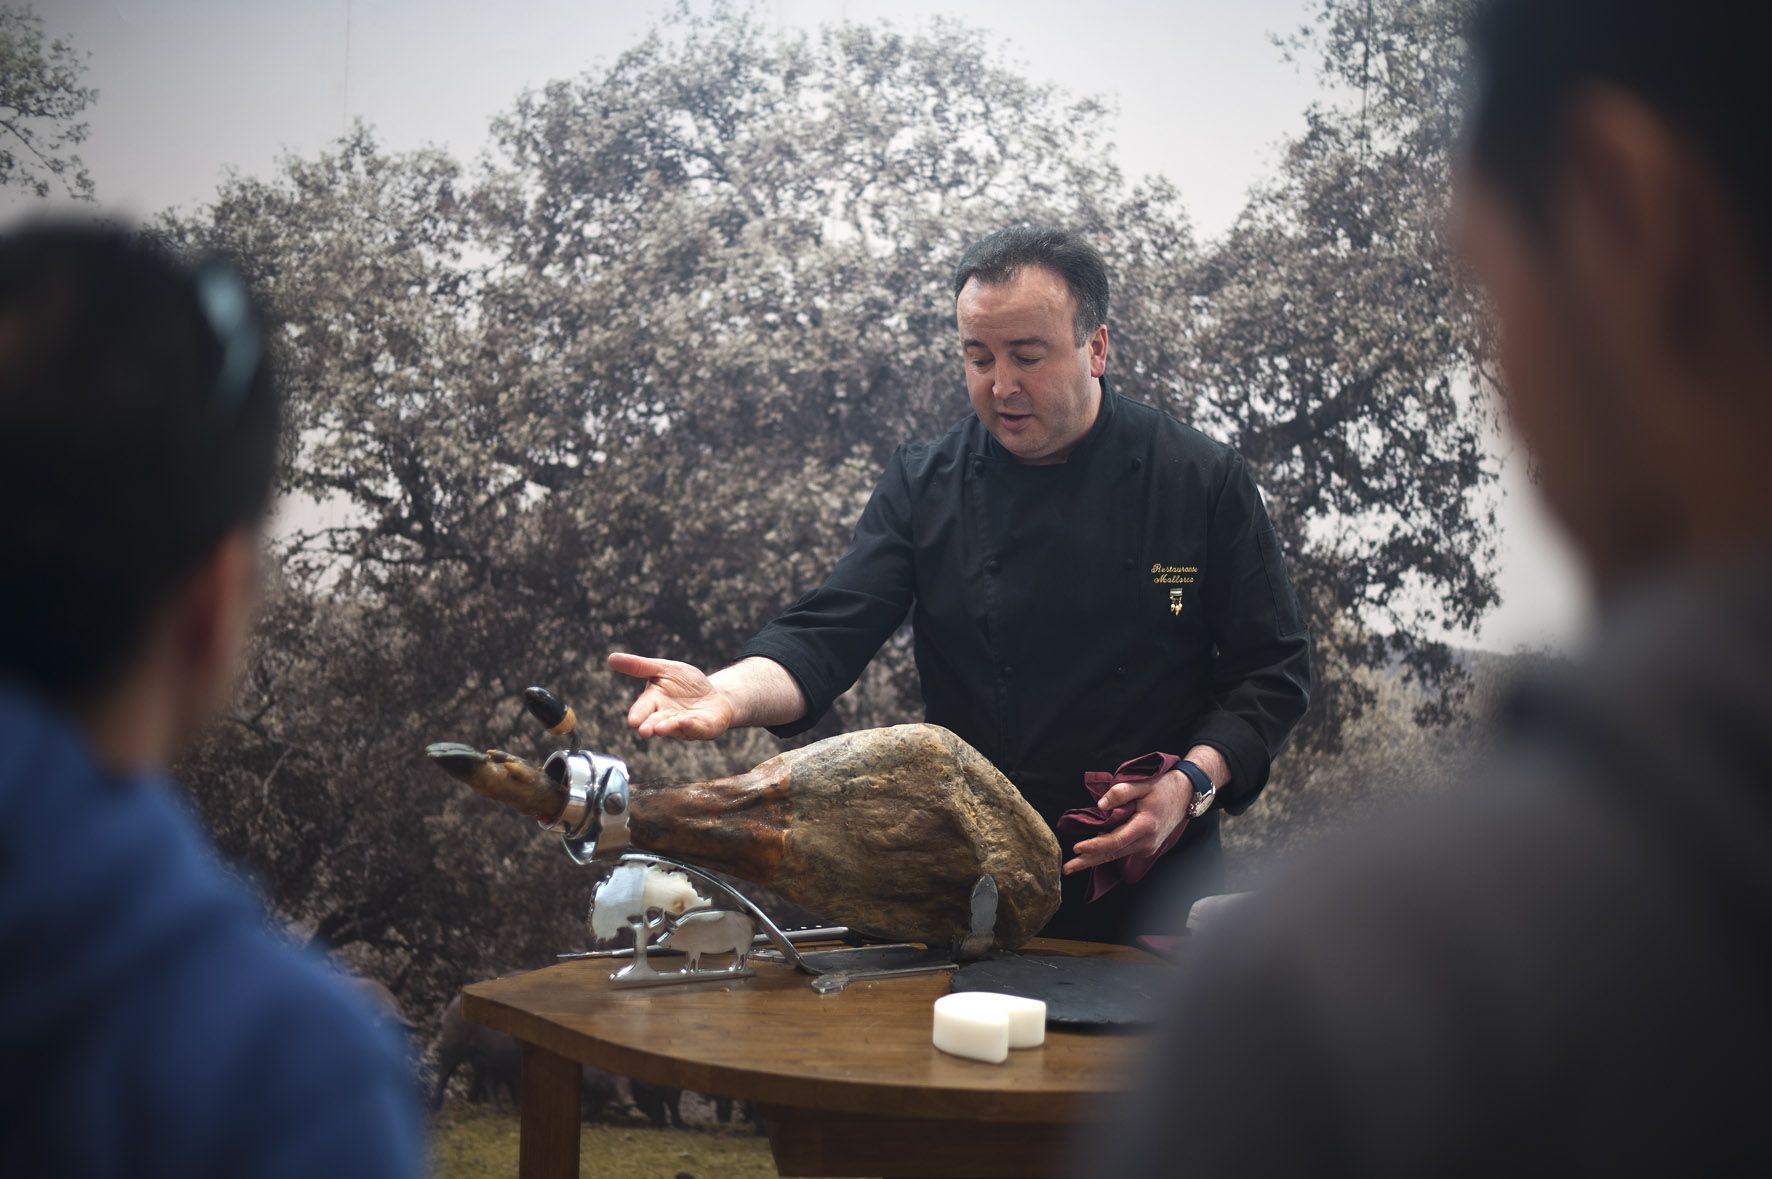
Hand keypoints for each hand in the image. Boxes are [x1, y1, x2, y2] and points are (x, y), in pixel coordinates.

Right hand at [608, 652, 736, 739]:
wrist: (714, 694)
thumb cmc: (686, 683)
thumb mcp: (664, 669)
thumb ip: (639, 666)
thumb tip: (610, 658)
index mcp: (654, 701)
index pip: (643, 709)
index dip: (638, 714)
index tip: (632, 721)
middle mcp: (666, 716)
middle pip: (655, 722)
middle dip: (649, 726)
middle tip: (644, 730)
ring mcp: (684, 725)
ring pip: (674, 727)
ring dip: (668, 728)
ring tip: (660, 728)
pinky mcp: (702, 728)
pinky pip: (696, 728)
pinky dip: (691, 725)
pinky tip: (685, 721)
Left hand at [1062, 769, 1192, 875]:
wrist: (1187, 795)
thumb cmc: (1165, 787)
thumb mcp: (1142, 784)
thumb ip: (1120, 792)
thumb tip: (1100, 805)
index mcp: (1146, 826)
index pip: (1115, 841)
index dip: (1095, 846)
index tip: (1077, 848)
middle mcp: (1147, 842)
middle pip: (1112, 853)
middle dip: (1088, 861)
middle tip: (1067, 869)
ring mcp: (1148, 847)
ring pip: (1117, 855)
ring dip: (1095, 860)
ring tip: (1074, 865)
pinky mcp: (1147, 847)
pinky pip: (1123, 851)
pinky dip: (1106, 853)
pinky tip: (1091, 855)